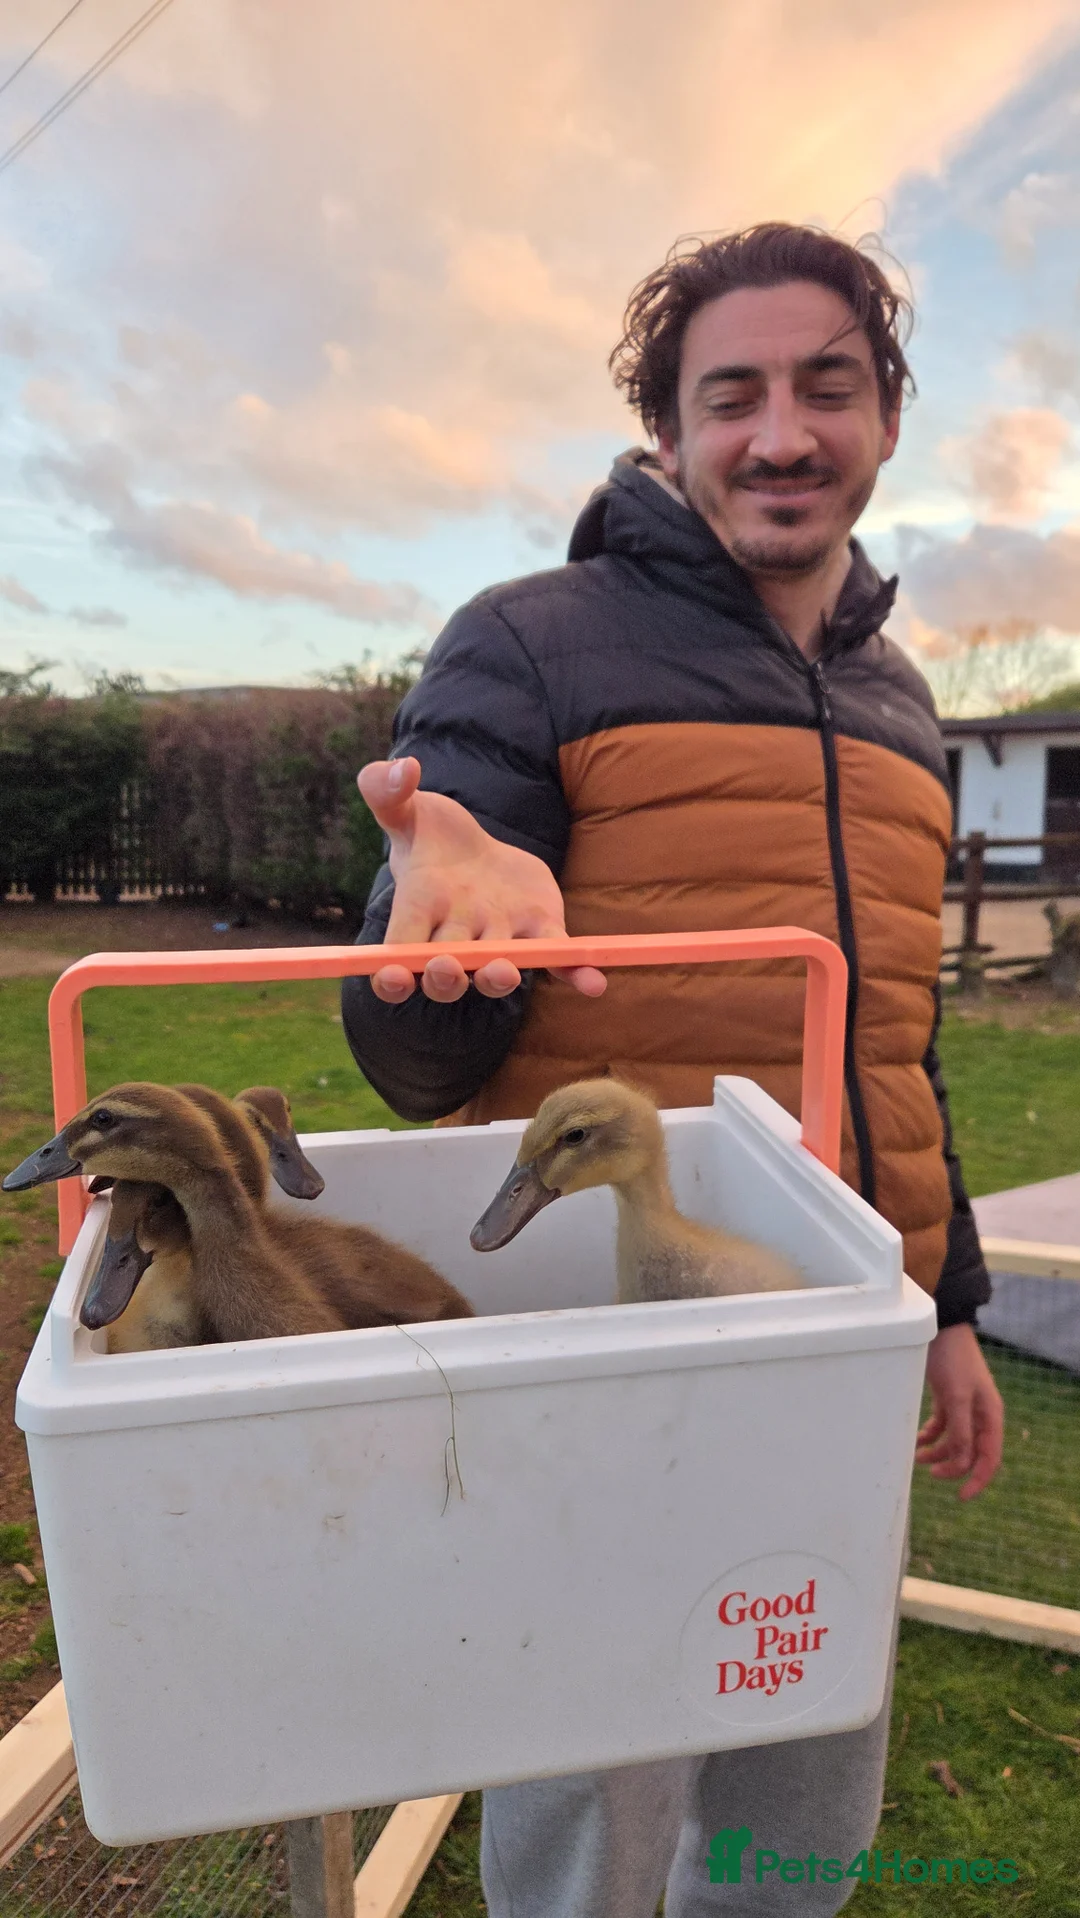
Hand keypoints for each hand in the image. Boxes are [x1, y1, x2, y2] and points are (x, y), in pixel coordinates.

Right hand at [357, 757, 606, 1004]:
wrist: (474, 853)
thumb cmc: (429, 835)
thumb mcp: (405, 808)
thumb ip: (387, 790)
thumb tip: (405, 770)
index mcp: (417, 911)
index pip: (397, 952)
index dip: (391, 974)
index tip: (392, 975)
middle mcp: (455, 937)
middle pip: (446, 971)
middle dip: (445, 975)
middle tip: (447, 968)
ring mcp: (499, 940)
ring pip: (496, 971)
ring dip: (499, 978)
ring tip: (505, 974)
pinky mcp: (539, 932)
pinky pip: (555, 958)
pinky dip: (574, 973)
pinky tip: (593, 983)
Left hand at [915, 1321, 1002, 1500]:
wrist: (941, 1327)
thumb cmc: (953, 1359)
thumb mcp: (957, 1396)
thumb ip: (961, 1430)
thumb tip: (963, 1462)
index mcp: (990, 1415)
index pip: (989, 1458)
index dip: (977, 1480)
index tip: (961, 1497)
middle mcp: (979, 1414)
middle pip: (971, 1453)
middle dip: (953, 1467)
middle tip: (930, 1475)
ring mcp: (963, 1407)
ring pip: (954, 1441)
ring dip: (938, 1452)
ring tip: (917, 1457)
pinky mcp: (948, 1398)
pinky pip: (942, 1426)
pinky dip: (930, 1436)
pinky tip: (917, 1440)